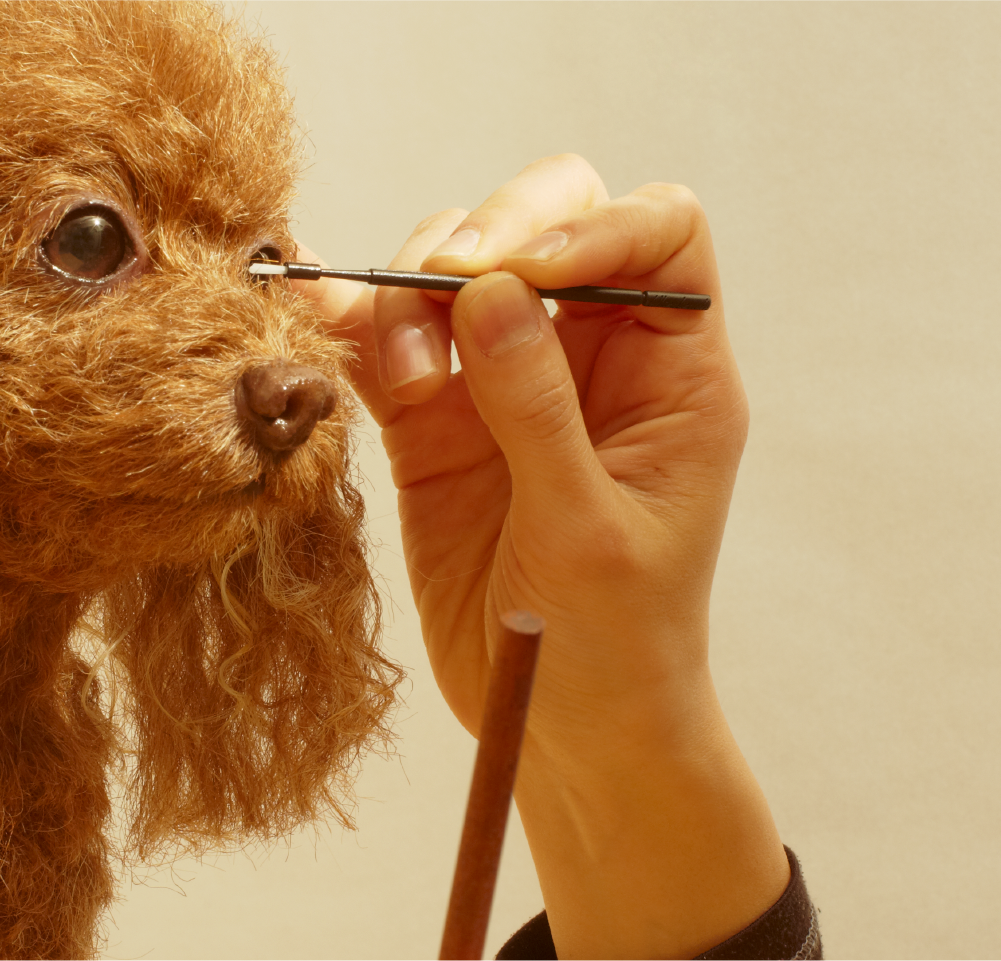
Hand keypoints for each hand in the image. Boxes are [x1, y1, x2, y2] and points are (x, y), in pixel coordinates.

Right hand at [302, 154, 786, 960]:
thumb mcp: (587, 533)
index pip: (660, 234)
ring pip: (458, 270)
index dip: (596, 224)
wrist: (563, 733)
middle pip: (550, 220)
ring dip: (412, 286)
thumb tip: (492, 291)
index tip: (526, 271)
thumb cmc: (615, 643)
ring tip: (391, 361)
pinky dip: (357, 326)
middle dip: (492, 230)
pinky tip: (327, 327)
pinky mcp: (436, 424)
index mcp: (672, 373)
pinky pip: (392, 344)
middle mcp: (595, 357)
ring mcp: (508, 382)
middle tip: (442, 280)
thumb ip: (538, 411)